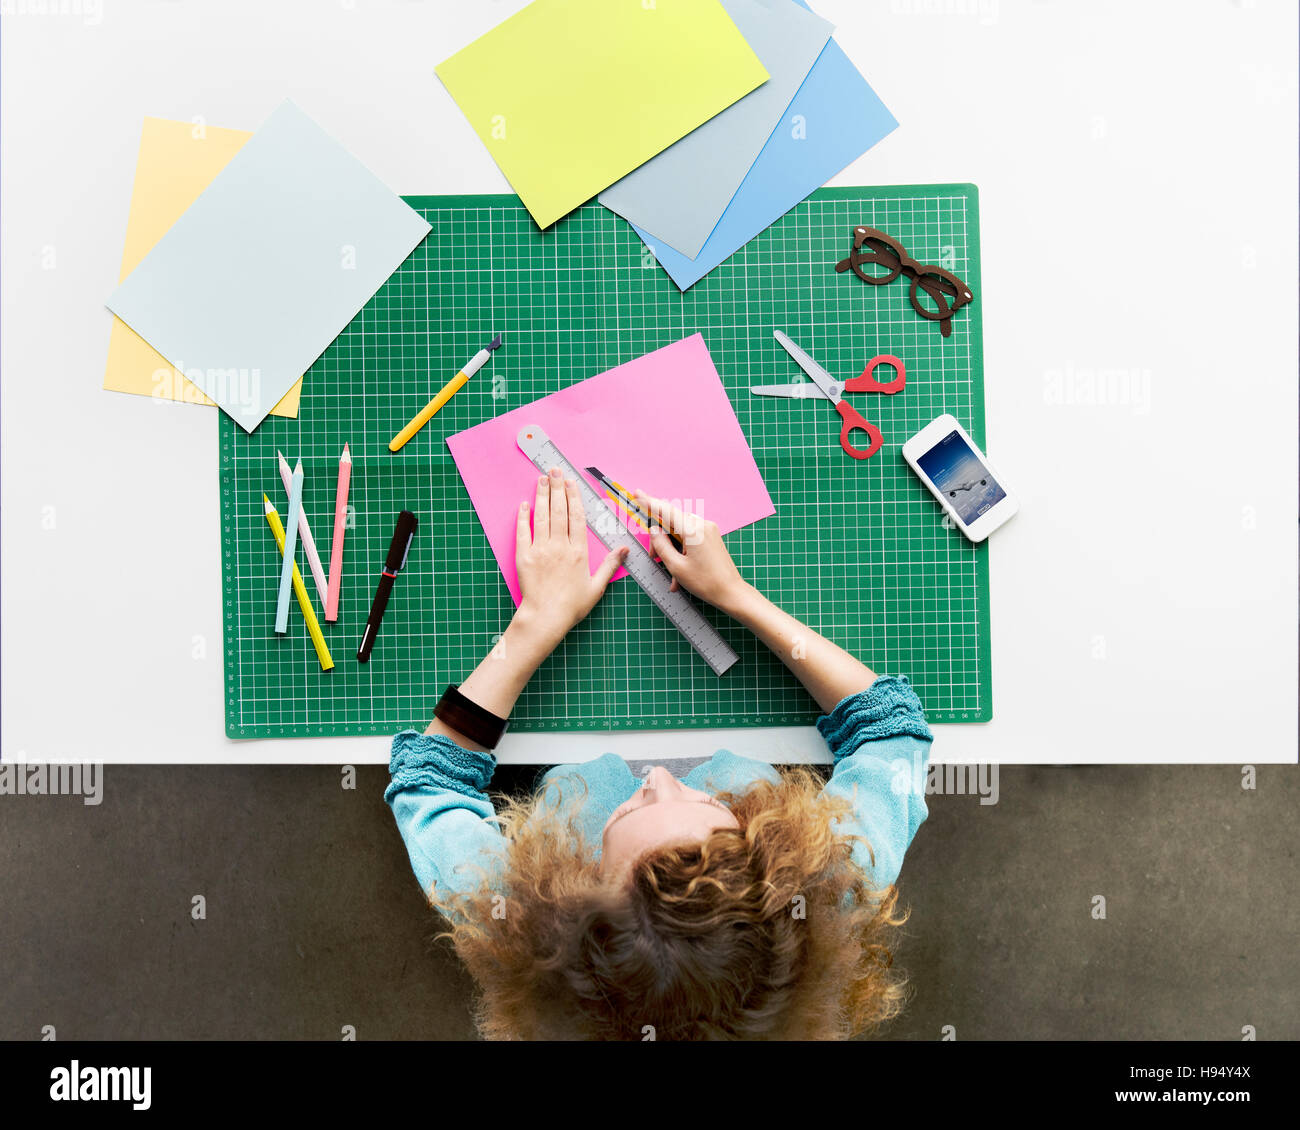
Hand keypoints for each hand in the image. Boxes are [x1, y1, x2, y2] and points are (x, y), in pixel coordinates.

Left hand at [515, 468, 626, 647]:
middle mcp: (560, 546)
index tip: (570, 482)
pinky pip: (523, 531)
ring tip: (541, 478)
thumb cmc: (572, 606)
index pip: (576, 517)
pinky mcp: (524, 556)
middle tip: (554, 470)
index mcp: (578, 551)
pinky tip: (524, 504)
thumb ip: (610, 565)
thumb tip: (624, 549)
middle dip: (557, 488)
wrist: (545, 617)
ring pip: (542, 516)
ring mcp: (541, 549)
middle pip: (559, 510)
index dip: (573, 497)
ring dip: (541, 495)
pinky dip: (523, 516)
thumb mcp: (597, 587)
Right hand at [634, 489, 749, 613]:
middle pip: (672, 524)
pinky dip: (682, 552)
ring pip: (680, 533)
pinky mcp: (712, 537)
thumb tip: (654, 530)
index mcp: (693, 530)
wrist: (731, 592)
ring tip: (672, 575)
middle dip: (661, 540)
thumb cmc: (706, 582)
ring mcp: (709, 530)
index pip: (666, 510)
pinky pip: (690, 538)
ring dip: (672, 550)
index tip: (637, 494)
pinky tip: (681, 574)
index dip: (649, 502)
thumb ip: (662, 545)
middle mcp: (702, 525)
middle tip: (654, 557)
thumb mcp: (676, 566)